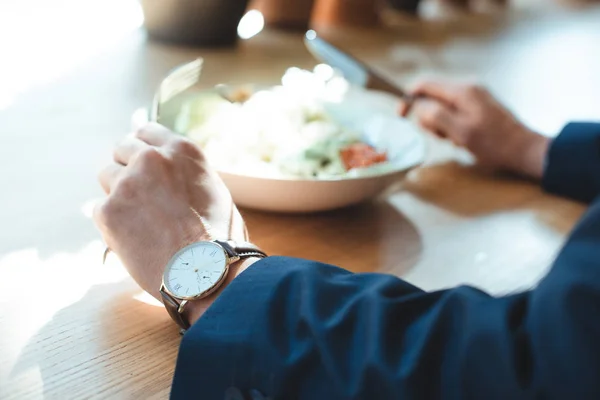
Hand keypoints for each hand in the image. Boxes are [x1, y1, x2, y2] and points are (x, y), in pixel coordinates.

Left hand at [94, 123, 251, 323]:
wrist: (204, 270)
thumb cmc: (219, 237)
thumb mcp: (212, 189)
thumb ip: (185, 173)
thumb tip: (170, 172)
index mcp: (182, 150)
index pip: (146, 131)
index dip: (143, 148)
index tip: (142, 162)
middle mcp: (152, 158)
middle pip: (122, 148)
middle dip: (127, 167)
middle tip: (138, 192)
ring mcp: (128, 183)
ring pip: (107, 176)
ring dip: (118, 193)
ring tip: (139, 219)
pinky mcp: (109, 210)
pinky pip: (100, 208)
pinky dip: (112, 222)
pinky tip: (133, 238)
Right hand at [400, 81, 549, 178]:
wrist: (524, 149)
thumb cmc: (494, 144)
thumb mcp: (461, 132)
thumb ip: (437, 116)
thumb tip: (419, 106)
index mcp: (462, 90)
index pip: (424, 84)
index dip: (408, 98)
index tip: (401, 116)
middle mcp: (468, 87)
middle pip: (432, 95)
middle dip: (428, 116)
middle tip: (440, 136)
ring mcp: (475, 94)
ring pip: (442, 104)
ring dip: (440, 123)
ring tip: (454, 139)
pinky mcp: (479, 104)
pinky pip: (454, 109)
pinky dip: (450, 123)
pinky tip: (462, 137)